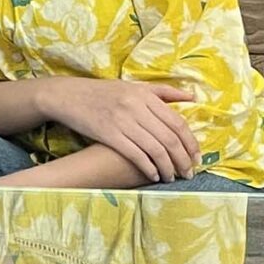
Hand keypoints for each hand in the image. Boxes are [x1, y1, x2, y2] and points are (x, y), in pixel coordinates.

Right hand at [35, 76, 201, 182]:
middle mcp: (136, 107)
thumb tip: (192, 97)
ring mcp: (122, 121)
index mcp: (145, 95)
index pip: (178, 123)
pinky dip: (148, 168)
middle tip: (188, 173)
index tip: (197, 157)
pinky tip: (153, 175)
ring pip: (156, 150)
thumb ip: (163, 92)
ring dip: (168, 168)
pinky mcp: (108, 134)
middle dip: (183, 160)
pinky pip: (136, 155)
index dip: (191, 143)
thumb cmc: (102, 92)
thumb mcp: (132, 86)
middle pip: (170, 139)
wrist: (67, 95)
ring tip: (172, 177)